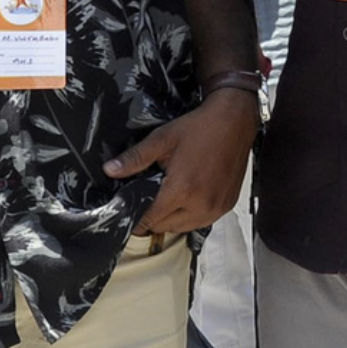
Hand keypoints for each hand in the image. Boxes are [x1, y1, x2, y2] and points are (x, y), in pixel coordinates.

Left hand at [104, 90, 258, 237]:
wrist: (235, 119)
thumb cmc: (200, 127)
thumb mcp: (163, 139)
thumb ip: (135, 158)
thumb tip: (110, 170)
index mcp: (182, 189)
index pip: (150, 220)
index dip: (136, 218)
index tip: (131, 211)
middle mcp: (201, 204)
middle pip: (165, 227)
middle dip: (153, 218)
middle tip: (149, 199)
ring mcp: (216, 207)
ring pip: (184, 228)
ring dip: (173, 219)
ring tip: (169, 198)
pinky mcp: (227, 205)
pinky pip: (202, 221)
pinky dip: (192, 215)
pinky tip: (188, 197)